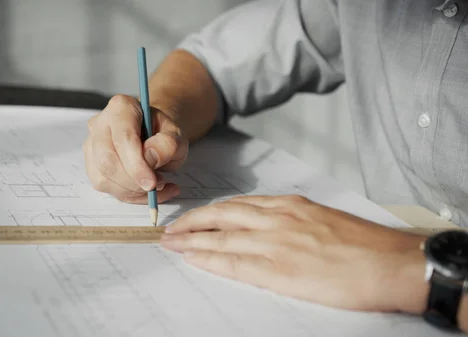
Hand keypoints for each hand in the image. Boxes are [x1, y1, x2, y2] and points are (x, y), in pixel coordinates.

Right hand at [83, 94, 187, 202]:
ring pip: (103, 178)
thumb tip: (150, 157)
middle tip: (156, 185)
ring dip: (132, 191)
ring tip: (157, 186)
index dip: (137, 165)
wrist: (154, 136)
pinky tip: (147, 192)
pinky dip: (129, 196)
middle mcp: (100, 124)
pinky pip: (105, 187)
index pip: (123, 139)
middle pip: (107, 161)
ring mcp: (91, 145)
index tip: (153, 182)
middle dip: (133, 182)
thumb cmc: (162, 133)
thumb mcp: (176, 136)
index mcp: (121, 107)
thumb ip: (168, 144)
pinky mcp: (91, 165)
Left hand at [160, 195, 427, 312]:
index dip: (210, 212)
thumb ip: (292, 220)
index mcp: (288, 205)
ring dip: (191, 241)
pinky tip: (193, 259)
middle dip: (191, 222)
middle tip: (170, 228)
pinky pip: (234, 263)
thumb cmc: (364, 243)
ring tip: (170, 244)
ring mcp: (276, 243)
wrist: (391, 263)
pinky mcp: (280, 270)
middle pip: (220, 216)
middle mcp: (277, 219)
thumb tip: (268, 227)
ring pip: (221, 239)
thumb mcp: (322, 218)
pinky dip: (209, 260)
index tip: (194, 217)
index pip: (236, 205)